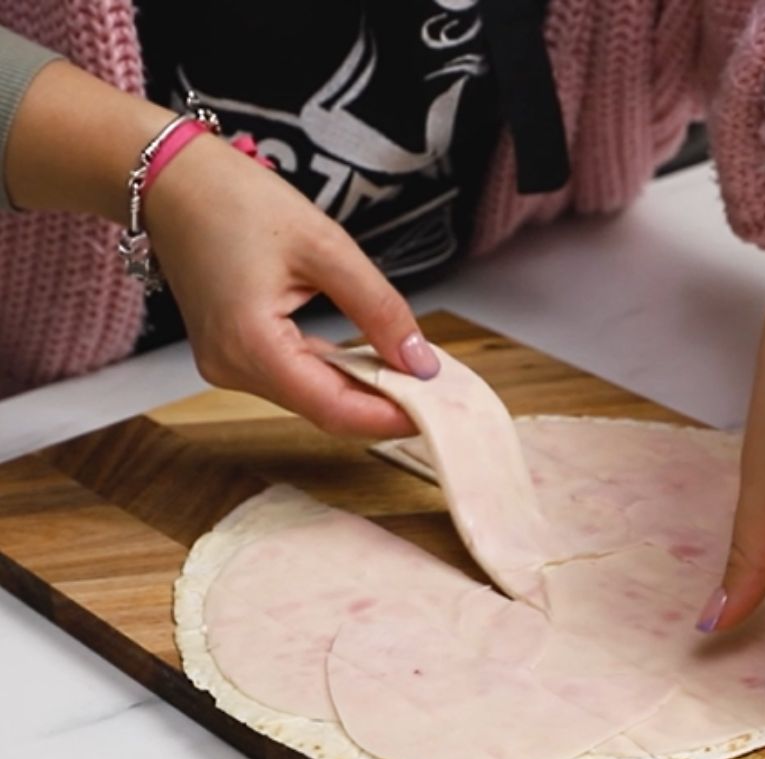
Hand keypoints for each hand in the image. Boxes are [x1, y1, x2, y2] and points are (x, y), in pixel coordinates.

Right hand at [144, 133, 436, 437]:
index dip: (390, 417)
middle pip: (324, 410)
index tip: (437, 412)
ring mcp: (227, 365)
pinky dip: (335, 374)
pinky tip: (370, 362)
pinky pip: (294, 379)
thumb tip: (419, 361)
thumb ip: (378, 308)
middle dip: (383, 405)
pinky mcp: (232, 355)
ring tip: (412, 375)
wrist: (170, 179)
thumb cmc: (233, 198)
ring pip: (311, 398)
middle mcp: (232, 368)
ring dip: (362, 391)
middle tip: (437, 393)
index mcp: (250, 345)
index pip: (334, 409)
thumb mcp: (325, 246)